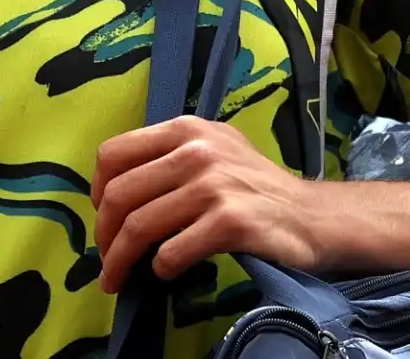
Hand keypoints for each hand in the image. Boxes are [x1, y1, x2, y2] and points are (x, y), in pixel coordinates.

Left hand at [92, 116, 318, 291]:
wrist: (312, 216)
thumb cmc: (256, 187)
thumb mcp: (213, 150)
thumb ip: (168, 157)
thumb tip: (113, 192)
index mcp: (185, 129)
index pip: (113, 154)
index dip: (97, 191)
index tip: (103, 217)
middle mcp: (196, 151)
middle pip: (119, 195)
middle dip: (103, 236)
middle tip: (106, 261)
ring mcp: (214, 185)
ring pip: (139, 226)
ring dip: (121, 261)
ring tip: (117, 279)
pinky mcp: (229, 221)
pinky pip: (171, 251)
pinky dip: (160, 267)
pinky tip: (166, 271)